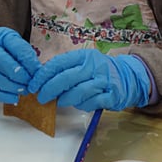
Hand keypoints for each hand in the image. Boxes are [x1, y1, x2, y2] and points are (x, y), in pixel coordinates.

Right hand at [0, 27, 40, 102]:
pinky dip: (1, 96)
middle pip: (4, 63)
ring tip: (24, 91)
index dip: (30, 63)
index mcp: (2, 36)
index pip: (18, 49)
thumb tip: (38, 72)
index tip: (39, 73)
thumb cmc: (1, 47)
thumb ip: (26, 55)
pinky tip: (13, 98)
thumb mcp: (15, 43)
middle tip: (31, 84)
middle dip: (20, 76)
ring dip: (12, 87)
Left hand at [28, 49, 150, 110]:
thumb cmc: (99, 71)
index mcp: (84, 56)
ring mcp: (104, 80)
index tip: (33, 84)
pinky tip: (78, 104)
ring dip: (65, 99)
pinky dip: (82, 105)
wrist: (128, 77)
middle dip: (50, 89)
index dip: (43, 75)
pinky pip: (92, 102)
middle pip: (66, 78)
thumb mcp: (84, 63)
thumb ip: (66, 69)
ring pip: (78, 91)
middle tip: (41, 97)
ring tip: (59, 102)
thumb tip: (42, 80)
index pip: (59, 63)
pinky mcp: (111, 95)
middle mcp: (94, 66)